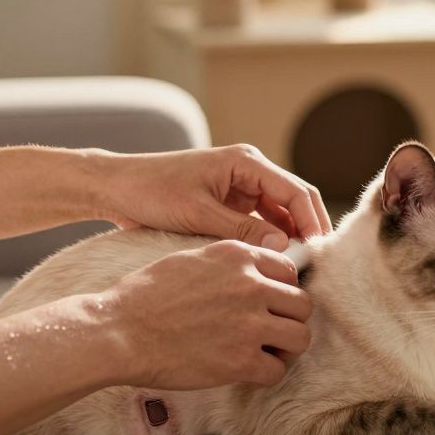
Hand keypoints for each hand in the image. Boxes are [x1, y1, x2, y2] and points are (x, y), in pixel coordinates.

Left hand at [97, 145, 331, 250]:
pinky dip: (268, 242)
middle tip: (316, 267)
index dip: (312, 222)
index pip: (296, 191)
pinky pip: (259, 224)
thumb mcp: (198, 213)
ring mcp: (239, 189)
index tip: (318, 253)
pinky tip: (270, 265)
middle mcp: (249, 172)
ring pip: (279, 215)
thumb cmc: (152, 192)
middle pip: (294, 202)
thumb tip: (284, 247)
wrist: (116, 188)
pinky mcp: (228, 205)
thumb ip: (242, 229)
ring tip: (295, 272)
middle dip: (307, 232)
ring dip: (289, 239)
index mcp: (246, 163)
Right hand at [97, 240, 311, 389]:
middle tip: (269, 332)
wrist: (118, 331)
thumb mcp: (190, 259)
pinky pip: (278, 371)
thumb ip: (228, 263)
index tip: (268, 305)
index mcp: (238, 256)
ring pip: (300, 338)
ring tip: (264, 353)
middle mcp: (251, 285)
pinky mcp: (241, 361)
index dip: (281, 291)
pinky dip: (265, 375)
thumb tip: (254, 274)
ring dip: (285, 348)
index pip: (289, 271)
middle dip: (288, 320)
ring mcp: (249, 324)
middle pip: (302, 305)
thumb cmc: (144, 296)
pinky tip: (246, 372)